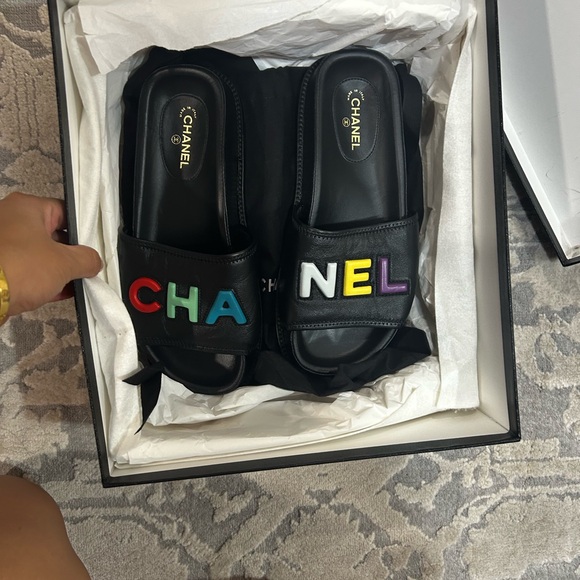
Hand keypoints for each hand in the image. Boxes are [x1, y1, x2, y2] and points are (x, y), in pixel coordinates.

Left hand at [0, 192, 101, 317]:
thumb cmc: (21, 267)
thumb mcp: (65, 263)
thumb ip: (87, 259)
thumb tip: (94, 262)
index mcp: (26, 207)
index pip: (65, 213)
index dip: (83, 231)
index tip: (94, 248)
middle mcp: (9, 218)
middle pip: (52, 234)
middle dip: (71, 254)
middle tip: (86, 267)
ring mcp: (1, 242)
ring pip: (39, 253)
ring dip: (57, 269)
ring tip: (75, 283)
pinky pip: (26, 268)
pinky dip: (42, 279)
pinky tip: (59, 292)